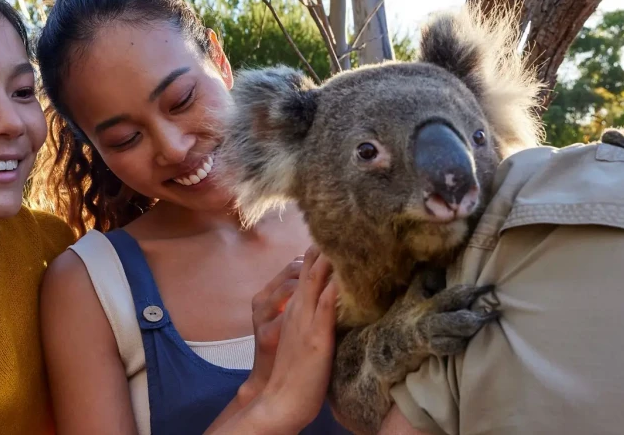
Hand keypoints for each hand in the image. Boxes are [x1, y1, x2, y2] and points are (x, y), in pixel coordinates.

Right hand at [247, 246, 339, 432]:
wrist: (279, 399)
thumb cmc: (296, 372)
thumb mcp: (302, 337)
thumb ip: (314, 317)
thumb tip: (332, 302)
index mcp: (293, 308)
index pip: (305, 270)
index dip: (319, 252)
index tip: (336, 232)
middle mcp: (296, 309)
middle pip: (309, 269)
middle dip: (324, 246)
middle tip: (342, 224)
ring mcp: (303, 321)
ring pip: (315, 281)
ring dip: (328, 260)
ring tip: (344, 238)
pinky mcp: (315, 337)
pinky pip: (324, 306)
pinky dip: (333, 288)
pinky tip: (342, 274)